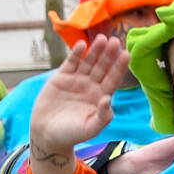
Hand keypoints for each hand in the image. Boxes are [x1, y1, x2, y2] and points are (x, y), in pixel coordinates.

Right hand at [29, 36, 130, 173]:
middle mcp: (91, 86)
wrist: (47, 135)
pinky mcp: (61, 77)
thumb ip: (103, 116)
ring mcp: (77, 80)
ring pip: (88, 62)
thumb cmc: (71, 135)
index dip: (119, 67)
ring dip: (95, 50)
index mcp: (101, 97)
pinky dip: (76, 54)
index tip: (126, 55)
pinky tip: (82, 45)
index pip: (113, 79)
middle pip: (102, 67)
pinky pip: (71, 63)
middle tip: (115, 41)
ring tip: (102, 39)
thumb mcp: (90, 128)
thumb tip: (108, 99)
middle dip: (109, 54)